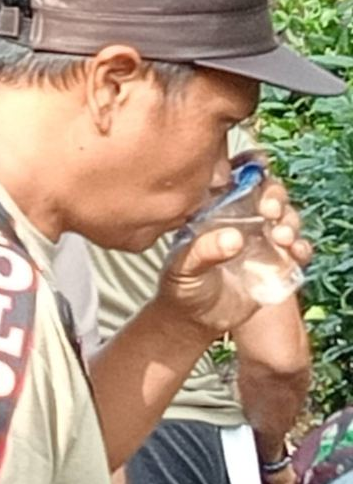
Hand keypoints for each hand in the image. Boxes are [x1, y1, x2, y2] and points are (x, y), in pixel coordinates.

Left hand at [158, 170, 309, 338]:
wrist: (196, 319)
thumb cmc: (181, 284)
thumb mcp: (183, 267)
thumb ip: (203, 251)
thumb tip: (233, 238)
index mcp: (216, 211)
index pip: (236, 179)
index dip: (250, 167)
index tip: (258, 164)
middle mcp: (242, 220)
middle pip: (267, 194)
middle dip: (274, 194)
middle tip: (269, 209)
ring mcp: (262, 241)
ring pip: (286, 219)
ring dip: (290, 221)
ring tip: (280, 235)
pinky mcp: (277, 264)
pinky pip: (297, 250)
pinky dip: (301, 247)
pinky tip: (295, 251)